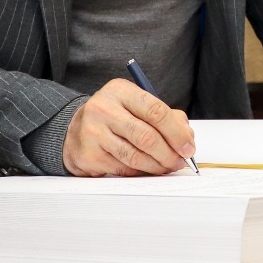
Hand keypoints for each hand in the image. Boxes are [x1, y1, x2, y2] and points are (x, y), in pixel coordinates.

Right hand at [62, 78, 196, 175]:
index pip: (156, 110)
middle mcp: (104, 109)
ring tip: (167, 167)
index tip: (188, 146)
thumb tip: (187, 137)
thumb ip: (165, 116)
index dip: (177, 132)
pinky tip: (147, 169)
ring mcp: (93, 133)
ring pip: (135, 156)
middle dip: (169, 153)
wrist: (74, 128)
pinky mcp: (88, 155)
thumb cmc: (114, 116)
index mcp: (120, 91)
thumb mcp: (136, 105)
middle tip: (180, 161)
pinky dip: (140, 172)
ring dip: (157, 166)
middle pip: (147, 136)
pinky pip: (123, 168)